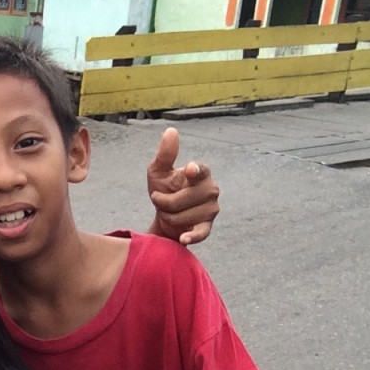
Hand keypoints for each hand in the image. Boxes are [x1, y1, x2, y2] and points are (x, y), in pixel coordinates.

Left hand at [147, 127, 219, 244]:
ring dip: (169, 217)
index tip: (189, 170)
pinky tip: (183, 238)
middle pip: (183, 198)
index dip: (195, 171)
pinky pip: (200, 232)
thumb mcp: (158, 172)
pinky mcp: (207, 226)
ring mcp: (211, 208)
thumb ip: (165, 154)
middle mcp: (211, 188)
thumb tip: (171, 131)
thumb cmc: (163, 189)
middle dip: (164, 203)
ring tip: (169, 213)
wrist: (163, 216)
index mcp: (200, 172)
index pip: (200, 170)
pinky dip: (192, 236)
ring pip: (184, 216)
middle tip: (161, 202)